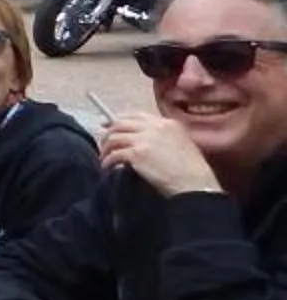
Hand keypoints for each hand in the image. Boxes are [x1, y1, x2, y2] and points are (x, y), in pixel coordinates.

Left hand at [100, 111, 220, 196]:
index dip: (120, 121)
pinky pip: (115, 154)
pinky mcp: (137, 154)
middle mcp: (155, 127)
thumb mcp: (182, 143)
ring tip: (105, 157)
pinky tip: (108, 167)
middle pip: (121, 123)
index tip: (110, 127)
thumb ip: (163, 136)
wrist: (195, 183)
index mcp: (167, 123)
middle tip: (104, 144)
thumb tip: (139, 138)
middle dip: (109, 133)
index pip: (136, 115)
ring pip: (114, 137)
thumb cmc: (191, 169)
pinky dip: (108, 160)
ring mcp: (145, 139)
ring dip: (106, 148)